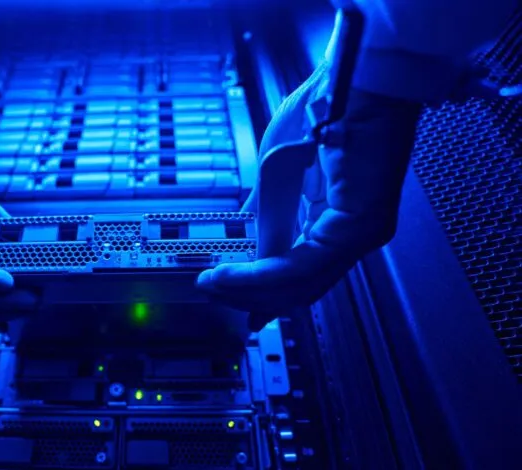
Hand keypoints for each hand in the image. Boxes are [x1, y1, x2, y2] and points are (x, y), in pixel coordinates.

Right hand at [197, 64, 421, 327]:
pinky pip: (307, 264)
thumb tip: (247, 242)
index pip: (299, 273)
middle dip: (250, 295)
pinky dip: (266, 273)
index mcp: (336, 221)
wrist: (350, 76)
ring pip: (302, 283)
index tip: (224, 294)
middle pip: (300, 287)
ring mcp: (362, 233)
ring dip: (252, 288)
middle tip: (213, 292)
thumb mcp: (278, 173)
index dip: (260, 292)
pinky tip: (238, 272)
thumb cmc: (324, 110)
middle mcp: (353, 234)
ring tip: (216, 283)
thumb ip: (266, 213)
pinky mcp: (361, 226)